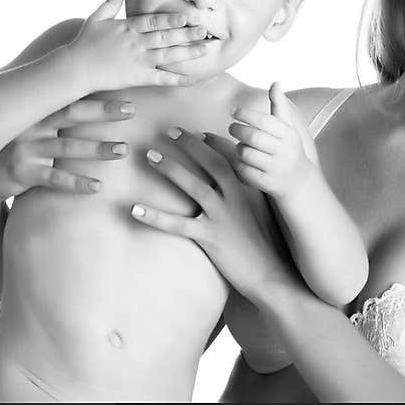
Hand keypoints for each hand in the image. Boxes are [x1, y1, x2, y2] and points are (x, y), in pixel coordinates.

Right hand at [0, 97, 134, 204]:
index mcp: (37, 109)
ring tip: (122, 150)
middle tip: (131, 109)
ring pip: (67, 148)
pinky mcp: (21, 173)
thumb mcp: (31, 120)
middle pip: (72, 114)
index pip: (71, 94)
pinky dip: (76, 183)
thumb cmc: (15, 142)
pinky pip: (53, 179)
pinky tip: (97, 187)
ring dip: (97, 149)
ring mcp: (26, 148)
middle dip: (103, 111)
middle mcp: (32, 124)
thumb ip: (55, 106)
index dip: (97, 89)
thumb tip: (86, 82)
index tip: (125, 84)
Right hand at [67, 0, 209, 90]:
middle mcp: (136, 43)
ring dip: (187, 52)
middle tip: (204, 30)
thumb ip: (111, 2)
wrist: (75, 68)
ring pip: (168, 55)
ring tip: (204, 49)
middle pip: (166, 37)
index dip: (171, 19)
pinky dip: (177, 80)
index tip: (186, 17)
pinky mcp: (138, 77)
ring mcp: (138, 60)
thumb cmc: (84, 43)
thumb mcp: (96, 18)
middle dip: (186, 33)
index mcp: (128, 27)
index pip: (154, 21)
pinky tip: (192, 80)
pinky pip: (162, 78)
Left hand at [130, 128, 297, 301]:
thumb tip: (229, 182)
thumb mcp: (257, 213)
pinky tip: (135, 209)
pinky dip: (155, 216)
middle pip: (210, 163)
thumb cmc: (263, 243)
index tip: (197, 132)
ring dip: (170, 168)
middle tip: (169, 131)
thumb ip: (244, 194)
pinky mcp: (210, 238)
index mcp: (246, 190)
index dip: (211, 143)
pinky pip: (177, 224)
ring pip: (193, 186)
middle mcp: (235, 198)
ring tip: (150, 155)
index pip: (228, 158)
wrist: (269, 273)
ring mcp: (222, 217)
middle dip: (189, 145)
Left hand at [228, 82, 319, 202]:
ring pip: (246, 154)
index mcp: (289, 134)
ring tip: (240, 146)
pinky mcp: (268, 184)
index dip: (246, 114)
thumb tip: (275, 83)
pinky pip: (245, 172)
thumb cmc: (288, 149)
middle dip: (238, 130)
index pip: (264, 121)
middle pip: (253, 137)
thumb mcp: (287, 127)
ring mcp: (277, 168)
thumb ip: (279, 105)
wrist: (299, 182)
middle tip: (231, 127)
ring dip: (239, 149)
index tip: (234, 111)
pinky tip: (241, 162)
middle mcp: (285, 151)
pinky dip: (239, 166)